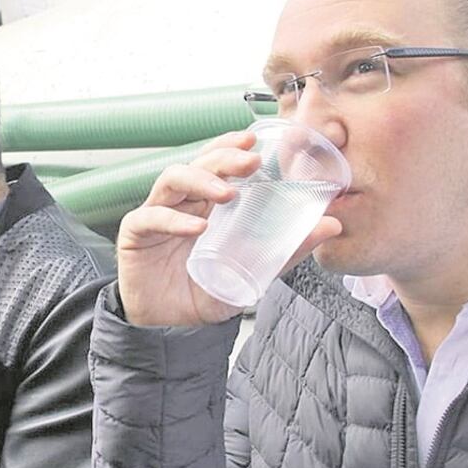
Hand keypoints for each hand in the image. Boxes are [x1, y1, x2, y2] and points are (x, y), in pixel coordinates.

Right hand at [116, 131, 341, 326]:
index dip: (230, 147)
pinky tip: (195, 227)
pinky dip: (173, 219)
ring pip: (173, 180)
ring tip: (227, 193)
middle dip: (224, 158)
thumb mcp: (253, 271)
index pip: (216, 162)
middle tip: (250, 162)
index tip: (254, 142)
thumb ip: (287, 249)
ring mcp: (156, 214)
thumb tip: (332, 225)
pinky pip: (151, 217)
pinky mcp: (135, 234)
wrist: (170, 326)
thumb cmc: (206, 290)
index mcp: (206, 202)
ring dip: (201, 180)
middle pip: (197, 163)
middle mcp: (181, 201)